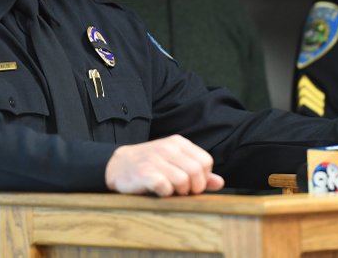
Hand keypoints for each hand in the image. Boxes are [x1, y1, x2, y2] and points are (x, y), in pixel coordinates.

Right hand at [105, 135, 224, 196]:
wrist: (117, 165)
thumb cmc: (150, 165)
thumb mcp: (174, 162)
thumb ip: (197, 172)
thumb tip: (220, 182)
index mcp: (178, 143)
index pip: (206, 161)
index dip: (203, 177)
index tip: (192, 183)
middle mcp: (168, 148)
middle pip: (197, 172)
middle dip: (194, 187)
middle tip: (183, 191)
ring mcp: (155, 159)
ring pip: (183, 180)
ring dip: (179, 191)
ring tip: (170, 190)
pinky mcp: (144, 173)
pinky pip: (165, 187)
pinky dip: (165, 193)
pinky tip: (158, 191)